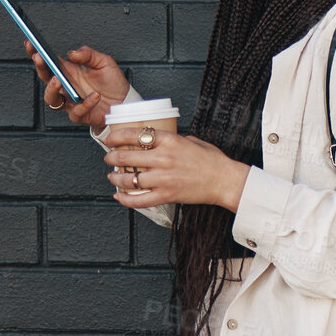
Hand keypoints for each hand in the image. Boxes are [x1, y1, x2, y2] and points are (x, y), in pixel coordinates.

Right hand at [27, 41, 129, 127]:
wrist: (125, 102)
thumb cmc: (112, 82)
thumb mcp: (104, 62)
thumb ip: (88, 54)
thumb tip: (72, 53)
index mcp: (68, 72)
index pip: (48, 62)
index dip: (36, 53)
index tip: (30, 43)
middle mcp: (66, 86)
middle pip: (45, 78)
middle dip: (40, 68)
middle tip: (40, 58)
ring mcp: (70, 101)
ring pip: (51, 99)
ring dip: (52, 89)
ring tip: (59, 79)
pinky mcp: (80, 115)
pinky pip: (76, 111)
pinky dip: (85, 103)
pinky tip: (95, 95)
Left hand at [103, 128, 251, 211]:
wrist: (226, 181)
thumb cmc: (212, 161)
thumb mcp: (192, 141)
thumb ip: (172, 140)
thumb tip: (156, 141)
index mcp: (171, 142)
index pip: (134, 135)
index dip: (117, 137)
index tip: (111, 139)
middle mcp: (164, 159)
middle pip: (126, 158)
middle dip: (112, 158)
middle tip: (109, 158)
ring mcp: (164, 179)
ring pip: (128, 180)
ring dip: (115, 178)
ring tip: (113, 177)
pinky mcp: (167, 196)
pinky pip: (139, 200)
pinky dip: (125, 199)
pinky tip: (118, 196)